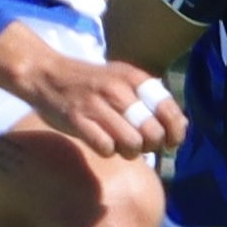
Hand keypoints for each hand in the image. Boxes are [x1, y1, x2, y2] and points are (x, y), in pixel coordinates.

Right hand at [0, 27, 182, 158]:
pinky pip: (105, 147)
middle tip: (142, 145)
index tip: (170, 142)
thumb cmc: (88, 82)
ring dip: (131, 152)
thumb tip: (182, 125)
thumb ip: (150, 100)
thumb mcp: (122, 80)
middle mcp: (118, 90)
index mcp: (133, 78)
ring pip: (132, 143)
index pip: (168, 109)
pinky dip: (108, 151)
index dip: (175, 131)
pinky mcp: (77, 120)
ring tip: (123, 147)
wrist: (45, 74)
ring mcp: (96, 105)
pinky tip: (103, 144)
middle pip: (152, 132)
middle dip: (151, 146)